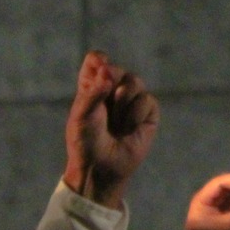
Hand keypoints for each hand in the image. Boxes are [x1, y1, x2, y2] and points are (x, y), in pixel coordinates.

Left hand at [64, 51, 157, 208]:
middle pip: (117, 69)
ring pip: (135, 82)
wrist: (100, 168)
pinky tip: (128, 130)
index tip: (100, 69)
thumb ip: (92, 90)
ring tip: (115, 124)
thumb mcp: (81, 116)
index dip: (99, 61)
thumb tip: (106, 69)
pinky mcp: (148, 112)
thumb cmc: (85, 143)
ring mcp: (131, 100)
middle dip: (111, 85)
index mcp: (91, 88)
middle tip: (104, 107)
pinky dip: (135, 116)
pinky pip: (147, 100)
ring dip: (123, 104)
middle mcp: (112, 90)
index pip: (96, 61)